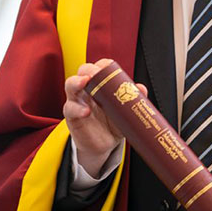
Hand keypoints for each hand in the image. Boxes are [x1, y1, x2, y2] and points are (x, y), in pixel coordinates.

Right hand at [63, 58, 145, 176]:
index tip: (108, 67)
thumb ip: (133, 99)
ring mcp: (77, 101)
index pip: (99, 68)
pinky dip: (77, 108)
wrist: (104, 144)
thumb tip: (141, 88)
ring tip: (84, 82)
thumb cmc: (113, 123)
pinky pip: (70, 109)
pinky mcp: (72, 116)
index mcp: (100, 85)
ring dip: (76, 82)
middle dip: (89, 70)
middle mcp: (87, 89)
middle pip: (83, 72)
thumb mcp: (125, 111)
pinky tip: (86, 111)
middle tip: (95, 74)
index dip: (102, 65)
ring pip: (70, 85)